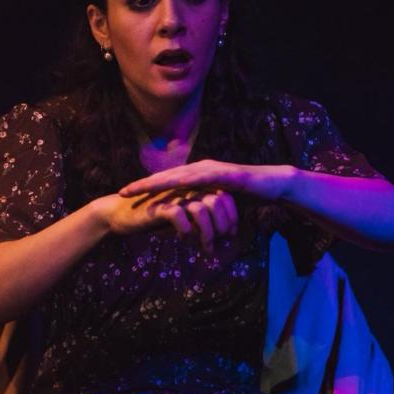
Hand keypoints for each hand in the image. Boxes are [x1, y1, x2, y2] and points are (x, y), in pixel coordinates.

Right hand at [94, 187, 238, 253]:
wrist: (121, 215)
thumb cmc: (154, 219)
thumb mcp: (183, 219)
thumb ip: (200, 222)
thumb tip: (221, 236)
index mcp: (194, 189)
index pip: (224, 197)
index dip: (231, 216)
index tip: (231, 235)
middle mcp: (185, 189)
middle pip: (217, 201)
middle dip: (223, 225)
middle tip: (221, 243)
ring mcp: (172, 196)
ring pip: (202, 209)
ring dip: (208, 232)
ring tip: (206, 246)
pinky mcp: (158, 206)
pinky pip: (179, 216)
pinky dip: (186, 230)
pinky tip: (184, 239)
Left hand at [118, 159, 290, 202]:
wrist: (273, 185)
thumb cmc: (247, 197)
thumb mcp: (218, 205)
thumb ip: (204, 210)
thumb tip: (191, 226)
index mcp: (197, 175)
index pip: (168, 182)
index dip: (147, 189)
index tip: (127, 195)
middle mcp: (201, 168)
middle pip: (166, 177)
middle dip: (143, 184)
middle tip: (121, 192)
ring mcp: (211, 169)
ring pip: (177, 176)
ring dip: (156, 182)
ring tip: (137, 188)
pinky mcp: (223, 174)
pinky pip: (199, 178)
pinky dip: (183, 181)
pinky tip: (168, 184)